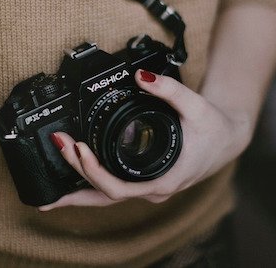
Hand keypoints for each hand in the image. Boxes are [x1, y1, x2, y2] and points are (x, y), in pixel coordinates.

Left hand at [39, 69, 251, 210]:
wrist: (227, 140)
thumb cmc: (214, 129)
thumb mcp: (197, 106)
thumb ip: (169, 90)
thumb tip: (141, 77)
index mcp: (164, 179)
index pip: (119, 188)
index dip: (94, 172)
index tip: (78, 149)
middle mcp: (152, 190)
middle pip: (104, 196)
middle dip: (76, 177)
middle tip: (58, 147)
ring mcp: (147, 189)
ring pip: (106, 199)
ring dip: (78, 192)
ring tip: (48, 194)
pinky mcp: (143, 182)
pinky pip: (112, 191)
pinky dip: (90, 187)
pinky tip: (73, 183)